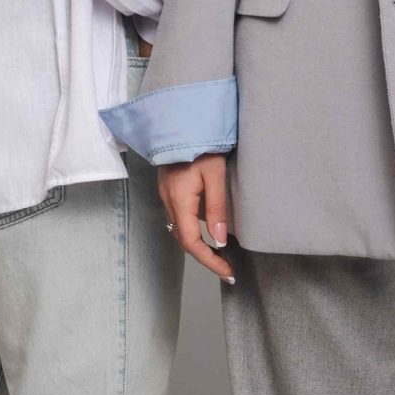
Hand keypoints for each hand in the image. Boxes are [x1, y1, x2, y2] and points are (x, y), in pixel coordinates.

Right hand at [157, 154, 233, 281]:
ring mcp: (166, 196)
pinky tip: (210, 229)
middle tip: (227, 268)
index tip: (228, 273)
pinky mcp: (169, 190)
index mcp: (179, 201)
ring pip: (180, 230)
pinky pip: (180, 217)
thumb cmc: (201, 145)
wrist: (181, 121)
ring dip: (199, 245)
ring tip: (221, 254)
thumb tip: (221, 241)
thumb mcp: (215, 175)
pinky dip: (194, 230)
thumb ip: (217, 207)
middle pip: (184, 240)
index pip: (192, 243)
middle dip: (205, 257)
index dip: (210, 261)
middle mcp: (168, 202)